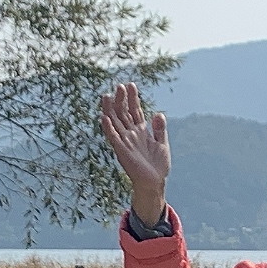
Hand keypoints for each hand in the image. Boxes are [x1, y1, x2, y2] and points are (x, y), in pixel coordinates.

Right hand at [100, 82, 171, 224]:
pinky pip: (113, 138)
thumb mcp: (162, 144)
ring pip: (115, 122)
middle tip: (120, 86)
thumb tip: (158, 113)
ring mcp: (125, 141)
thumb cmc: (158, 165)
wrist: (154, 182)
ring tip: (107, 96)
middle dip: (121, 100)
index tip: (131, 84)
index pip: (134, 110)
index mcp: (140, 131)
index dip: (133, 98)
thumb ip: (159, 129)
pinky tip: (104, 117)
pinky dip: (108, 128)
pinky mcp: (121, 151)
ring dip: (110, 109)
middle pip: (123, 113)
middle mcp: (130, 134)